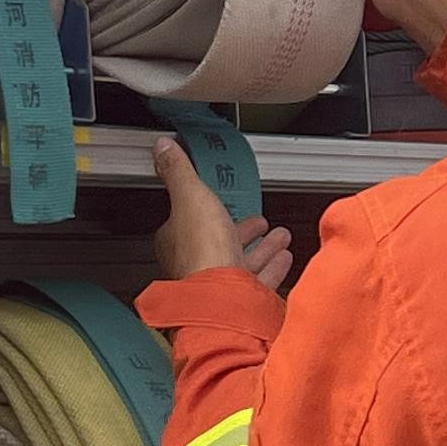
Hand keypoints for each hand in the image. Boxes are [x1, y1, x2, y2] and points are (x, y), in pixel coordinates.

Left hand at [151, 139, 293, 292]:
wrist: (225, 296)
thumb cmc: (204, 252)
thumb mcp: (190, 197)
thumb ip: (179, 172)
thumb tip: (162, 148)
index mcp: (179, 242)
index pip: (193, 222)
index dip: (210, 210)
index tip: (224, 202)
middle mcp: (198, 265)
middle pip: (222, 243)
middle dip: (243, 231)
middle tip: (259, 222)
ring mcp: (222, 283)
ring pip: (243, 262)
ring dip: (263, 248)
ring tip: (280, 236)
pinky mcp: (243, 297)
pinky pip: (260, 279)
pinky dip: (273, 267)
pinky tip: (284, 258)